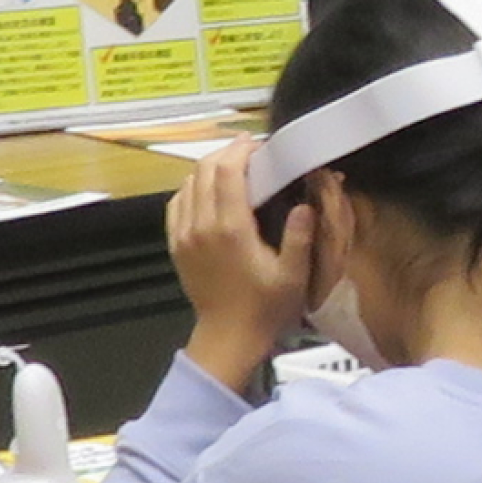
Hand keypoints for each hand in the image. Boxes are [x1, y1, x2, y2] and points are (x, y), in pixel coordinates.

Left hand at [167, 139, 313, 392]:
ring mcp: (184, 235)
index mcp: (230, 229)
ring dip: (209, 168)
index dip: (241, 150)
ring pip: (188, 183)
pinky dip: (191, 188)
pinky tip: (208, 190)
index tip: (258, 145)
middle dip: (226, 153)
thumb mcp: (293, 276)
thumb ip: (299, 237)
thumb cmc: (265, 308)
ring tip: (231, 167)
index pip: (227, 171)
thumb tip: (305, 204)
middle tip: (249, 152)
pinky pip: (177, 203)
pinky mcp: (176, 245)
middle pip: (205, 170)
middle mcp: (202, 225)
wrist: (228, 338)